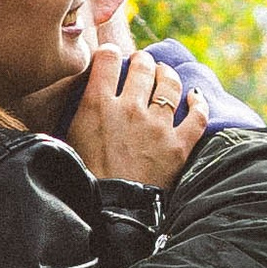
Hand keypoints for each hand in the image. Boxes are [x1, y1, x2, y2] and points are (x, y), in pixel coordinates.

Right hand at [67, 43, 207, 193]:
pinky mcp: (178, 146)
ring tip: (164, 74)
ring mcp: (157, 126)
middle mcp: (130, 109)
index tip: (112, 58)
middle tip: (141, 66)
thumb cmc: (83, 179)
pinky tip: (195, 97)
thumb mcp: (68, 140)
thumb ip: (75, 113)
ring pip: (170, 84)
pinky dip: (199, 103)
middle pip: (142, 66)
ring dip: (167, 74)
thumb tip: (70, 99)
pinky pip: (197, 116)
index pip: (108, 58)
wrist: (108, 214)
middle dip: (142, 61)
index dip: (111, 53)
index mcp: (97, 104)